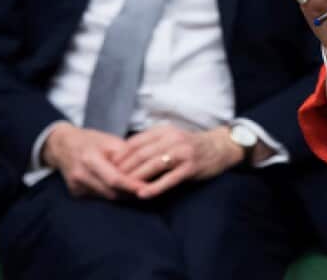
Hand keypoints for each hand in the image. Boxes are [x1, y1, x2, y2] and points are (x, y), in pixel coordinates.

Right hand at [43, 122, 142, 199]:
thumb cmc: (90, 141)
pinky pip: (98, 197)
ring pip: (106, 197)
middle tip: (148, 189)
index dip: (131, 185)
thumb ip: (126, 155)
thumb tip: (145, 167)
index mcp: (89, 159)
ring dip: (122, 194)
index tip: (148, 187)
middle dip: (130, 192)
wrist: (62, 145)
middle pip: (110, 192)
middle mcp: (80, 175)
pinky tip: (121, 188)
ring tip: (138, 188)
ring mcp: (76, 186)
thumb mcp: (110, 140)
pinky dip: (111, 193)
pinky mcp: (75, 193)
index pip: (114, 179)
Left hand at [114, 124, 243, 199]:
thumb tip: (123, 155)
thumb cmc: (190, 145)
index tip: (107, 166)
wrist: (220, 147)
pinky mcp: (191, 168)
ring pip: (153, 166)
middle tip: (110, 180)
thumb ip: (151, 143)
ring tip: (122, 188)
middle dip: (124, 168)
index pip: (135, 142)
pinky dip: (155, 187)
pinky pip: (169, 179)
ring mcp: (183, 153)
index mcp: (165, 131)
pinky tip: (143, 194)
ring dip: (135, 178)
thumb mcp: (171, 136)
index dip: (120, 155)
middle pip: (141, 154)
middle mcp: (173, 139)